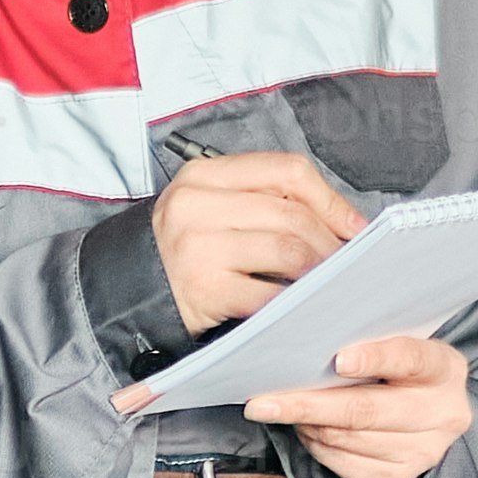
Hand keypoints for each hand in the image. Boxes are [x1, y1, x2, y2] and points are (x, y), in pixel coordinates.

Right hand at [144, 148, 364, 332]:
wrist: (123, 291)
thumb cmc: (182, 250)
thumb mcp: (210, 207)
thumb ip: (262, 202)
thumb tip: (338, 221)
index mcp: (204, 175)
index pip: (286, 170)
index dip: (330, 199)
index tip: (354, 226)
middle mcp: (197, 204)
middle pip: (292, 213)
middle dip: (331, 241)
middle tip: (349, 264)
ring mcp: (198, 247)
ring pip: (288, 250)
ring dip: (320, 271)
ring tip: (330, 284)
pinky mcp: (204, 290)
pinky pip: (269, 294)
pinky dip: (297, 302)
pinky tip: (306, 307)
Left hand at [245, 332, 472, 477]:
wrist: (429, 413)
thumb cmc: (400, 371)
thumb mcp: (398, 345)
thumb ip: (369, 341)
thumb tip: (309, 342)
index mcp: (445, 369)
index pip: (410, 359)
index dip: (375, 358)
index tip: (339, 360)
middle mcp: (443, 413)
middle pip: (367, 410)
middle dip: (309, 405)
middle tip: (263, 402)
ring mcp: (425, 451)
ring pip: (349, 440)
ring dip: (307, 425)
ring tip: (282, 410)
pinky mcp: (402, 477)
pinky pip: (346, 466)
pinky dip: (317, 447)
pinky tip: (307, 430)